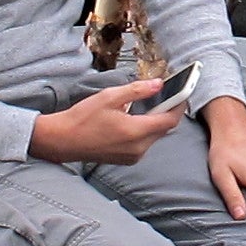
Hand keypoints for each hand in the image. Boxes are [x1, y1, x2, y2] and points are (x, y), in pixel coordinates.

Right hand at [30, 81, 182, 165]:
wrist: (63, 140)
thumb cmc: (83, 118)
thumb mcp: (110, 97)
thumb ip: (137, 90)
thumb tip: (158, 84)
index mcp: (135, 132)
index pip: (169, 120)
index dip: (179, 105)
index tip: (183, 93)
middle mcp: (138, 148)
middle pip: (164, 129)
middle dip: (167, 112)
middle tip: (166, 95)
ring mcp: (133, 156)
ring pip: (155, 137)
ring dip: (156, 122)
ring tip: (147, 106)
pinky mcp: (127, 160)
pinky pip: (145, 144)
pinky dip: (145, 131)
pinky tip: (134, 120)